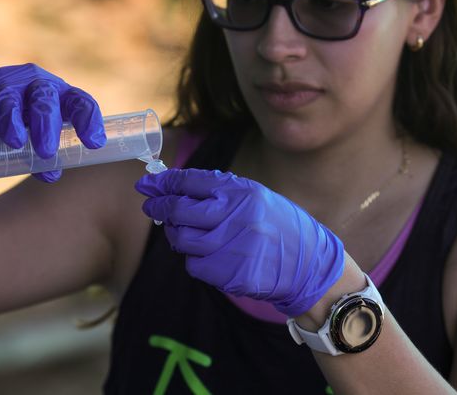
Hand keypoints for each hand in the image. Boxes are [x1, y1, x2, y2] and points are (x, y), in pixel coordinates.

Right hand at [0, 63, 105, 181]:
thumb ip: (45, 157)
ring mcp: (4, 83)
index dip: (88, 120)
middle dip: (46, 124)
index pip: (80, 102)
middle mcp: (35, 83)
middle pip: (45, 97)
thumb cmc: (19, 127)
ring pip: (9, 100)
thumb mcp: (36, 139)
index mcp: (59, 96)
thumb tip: (51, 175)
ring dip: (12, 122)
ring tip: (15, 143)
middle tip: (46, 151)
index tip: (94, 143)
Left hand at [135, 168, 344, 316]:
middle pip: (179, 210)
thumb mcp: (255, 197)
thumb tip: (172, 186)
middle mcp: (235, 217)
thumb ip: (218, 191)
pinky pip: (194, 265)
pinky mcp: (229, 274)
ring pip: (182, 239)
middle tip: (151, 206)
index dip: (163, 183)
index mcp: (241, 192)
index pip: (190, 182)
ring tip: (187, 234)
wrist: (309, 265)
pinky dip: (195, 260)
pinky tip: (211, 256)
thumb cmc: (277, 226)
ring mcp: (231, 246)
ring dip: (178, 237)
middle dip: (159, 207)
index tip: (147, 185)